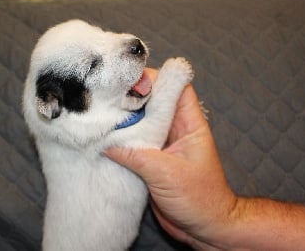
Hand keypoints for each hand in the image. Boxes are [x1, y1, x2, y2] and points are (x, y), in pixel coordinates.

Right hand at [106, 68, 236, 248]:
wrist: (204, 226)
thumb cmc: (200, 199)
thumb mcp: (167, 174)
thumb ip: (136, 155)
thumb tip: (106, 142)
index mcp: (189, 124)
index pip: (175, 86)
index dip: (154, 78)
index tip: (128, 79)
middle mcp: (175, 129)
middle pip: (153, 101)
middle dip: (131, 96)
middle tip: (105, 97)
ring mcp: (162, 143)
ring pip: (141, 120)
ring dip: (123, 119)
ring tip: (100, 115)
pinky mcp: (151, 158)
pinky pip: (134, 141)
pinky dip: (120, 139)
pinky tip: (104, 138)